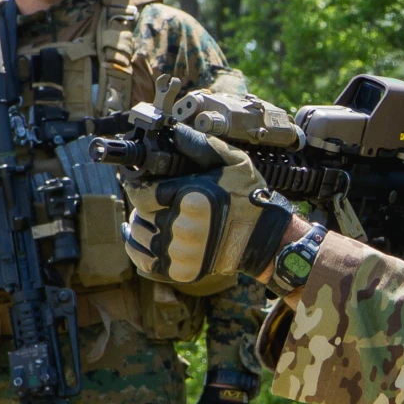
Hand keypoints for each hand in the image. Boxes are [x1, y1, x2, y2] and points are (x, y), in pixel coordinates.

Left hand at [122, 127, 293, 283]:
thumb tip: (176, 133)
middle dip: (144, 206)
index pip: (142, 194)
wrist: (266, 239)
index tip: (142, 184)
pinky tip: (143, 237)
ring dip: (141, 226)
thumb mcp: (234, 163)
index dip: (138, 187)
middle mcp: (182, 228)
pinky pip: (144, 261)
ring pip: (139, 236)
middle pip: (140, 214)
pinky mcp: (181, 271)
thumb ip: (202, 146)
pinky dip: (138, 249)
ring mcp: (180, 252)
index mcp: (191, 199)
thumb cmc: (249, 199)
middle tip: (154, 201)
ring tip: (153, 218)